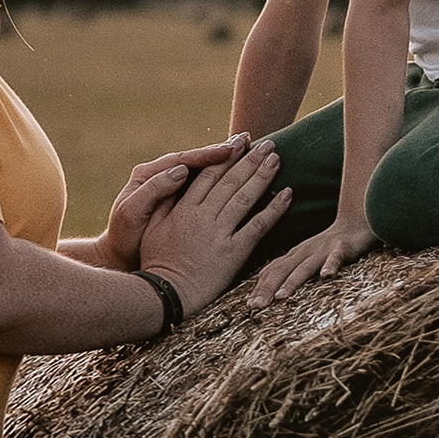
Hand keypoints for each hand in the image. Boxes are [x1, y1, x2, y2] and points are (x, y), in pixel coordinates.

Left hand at [80, 134, 252, 270]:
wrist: (119, 256)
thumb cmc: (124, 236)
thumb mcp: (132, 212)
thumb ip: (154, 190)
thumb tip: (180, 170)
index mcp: (148, 174)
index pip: (182, 159)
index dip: (207, 154)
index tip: (229, 149)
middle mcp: (160, 176)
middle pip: (194, 159)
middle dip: (220, 151)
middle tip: (246, 141)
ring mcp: (169, 187)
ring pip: (200, 171)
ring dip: (223, 162)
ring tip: (246, 151)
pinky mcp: (177, 201)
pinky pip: (201, 186)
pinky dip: (218, 180)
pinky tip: (236, 176)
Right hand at [138, 140, 291, 315]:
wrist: (167, 295)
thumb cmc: (157, 262)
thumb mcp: (151, 227)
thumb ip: (163, 200)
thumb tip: (176, 176)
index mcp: (184, 209)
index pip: (208, 174)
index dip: (225, 156)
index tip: (239, 142)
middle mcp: (203, 216)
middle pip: (230, 181)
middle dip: (250, 159)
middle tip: (268, 143)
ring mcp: (219, 233)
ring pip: (245, 197)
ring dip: (263, 176)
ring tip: (277, 159)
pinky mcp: (234, 252)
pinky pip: (258, 226)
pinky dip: (274, 209)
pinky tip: (287, 194)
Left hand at [248, 214, 377, 307]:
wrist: (355, 222)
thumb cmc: (327, 245)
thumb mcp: (303, 257)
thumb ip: (284, 268)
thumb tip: (261, 282)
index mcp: (293, 256)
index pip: (271, 273)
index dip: (259, 288)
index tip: (248, 306)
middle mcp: (304, 253)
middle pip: (282, 272)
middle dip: (268, 289)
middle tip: (255, 306)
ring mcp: (322, 250)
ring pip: (305, 267)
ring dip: (292, 281)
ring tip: (281, 296)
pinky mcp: (342, 247)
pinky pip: (336, 257)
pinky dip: (331, 265)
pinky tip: (327, 276)